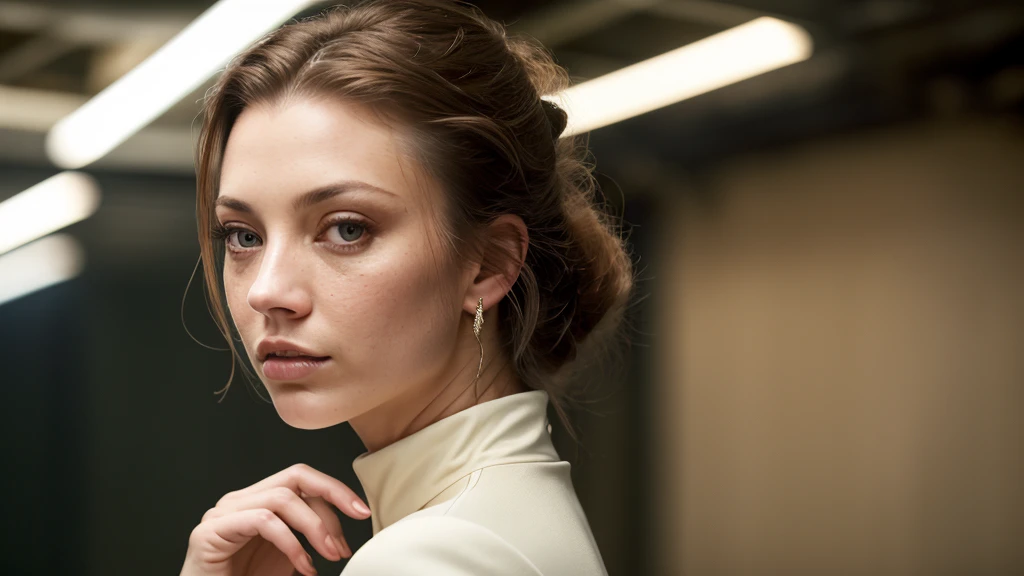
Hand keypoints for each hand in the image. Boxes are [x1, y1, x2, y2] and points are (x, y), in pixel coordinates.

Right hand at [180, 463, 371, 575]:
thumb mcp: (291, 556)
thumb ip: (311, 537)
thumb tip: (344, 536)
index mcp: (259, 500)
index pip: (303, 479)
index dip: (336, 490)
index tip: (362, 511)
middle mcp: (241, 500)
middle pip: (295, 477)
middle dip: (333, 494)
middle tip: (357, 520)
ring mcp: (224, 513)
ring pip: (282, 498)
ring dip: (315, 526)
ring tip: (330, 556)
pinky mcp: (212, 531)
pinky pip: (263, 521)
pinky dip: (291, 542)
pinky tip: (304, 565)